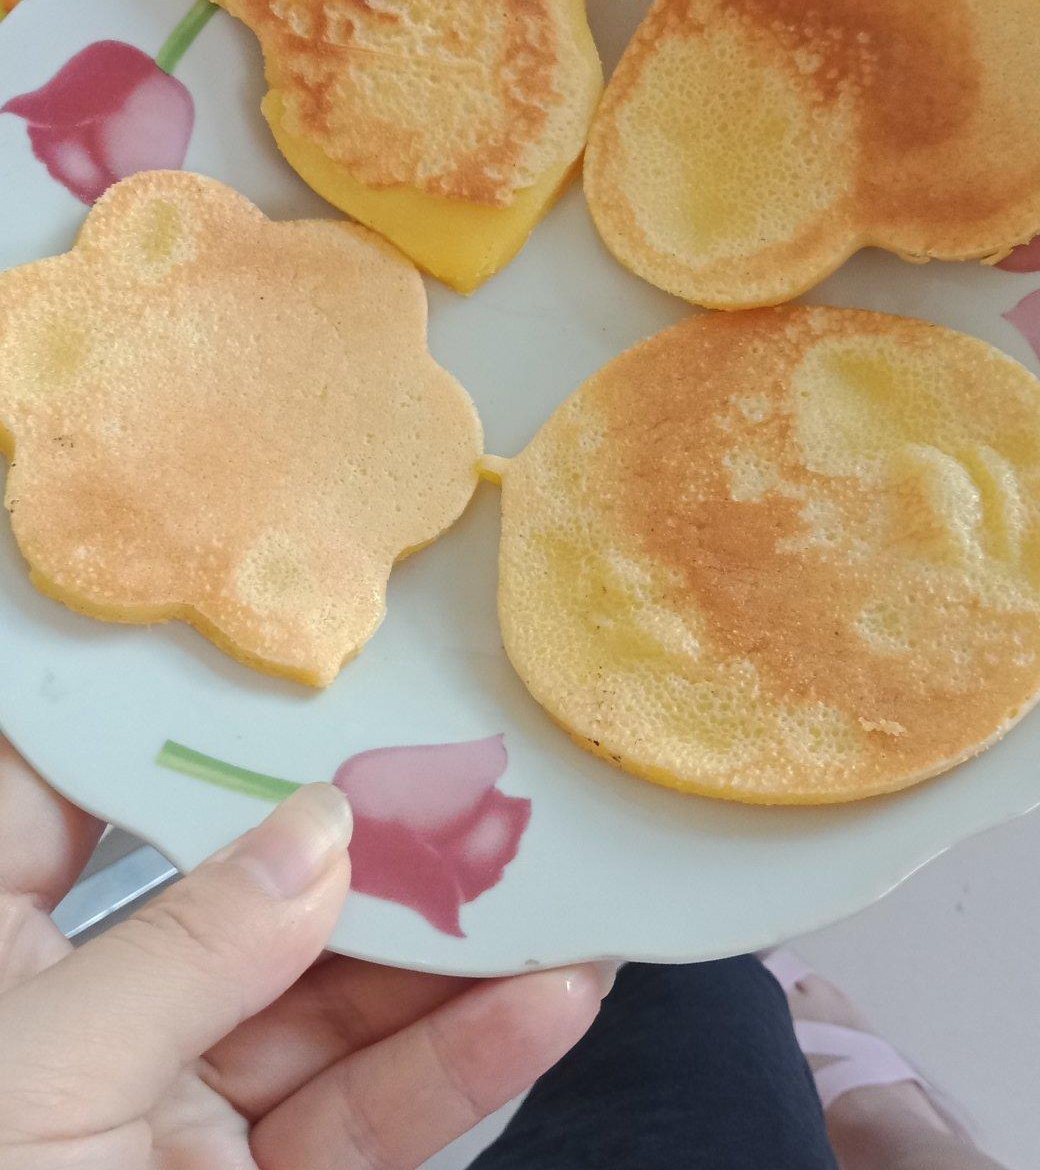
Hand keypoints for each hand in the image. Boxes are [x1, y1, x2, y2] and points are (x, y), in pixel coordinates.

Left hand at [0, 737, 602, 1166]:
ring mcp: (180, 1118)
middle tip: (465, 768)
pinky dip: (460, 1066)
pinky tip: (550, 1000)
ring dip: (443, 952)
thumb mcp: (41, 1090)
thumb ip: (185, 951)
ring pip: (327, 1009)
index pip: (58, 804)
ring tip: (553, 874)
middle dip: (354, 842)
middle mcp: (91, 1025)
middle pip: (237, 899)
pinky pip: (368, 1124)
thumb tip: (321, 826)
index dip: (148, 721)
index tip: (267, 651)